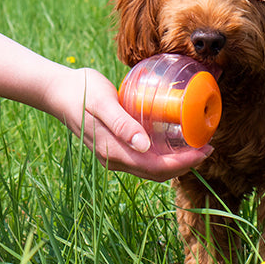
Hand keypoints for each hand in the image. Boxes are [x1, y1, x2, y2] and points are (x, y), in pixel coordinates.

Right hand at [46, 67, 211, 180]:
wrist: (57, 91)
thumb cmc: (81, 91)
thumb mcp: (102, 102)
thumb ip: (121, 124)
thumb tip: (143, 145)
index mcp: (113, 151)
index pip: (156, 167)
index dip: (183, 163)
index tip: (204, 151)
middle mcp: (114, 159)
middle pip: (157, 172)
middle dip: (185, 165)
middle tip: (207, 149)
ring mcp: (113, 155)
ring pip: (151, 169)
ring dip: (176, 162)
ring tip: (196, 147)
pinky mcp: (115, 147)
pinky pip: (144, 159)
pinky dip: (163, 156)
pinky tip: (175, 143)